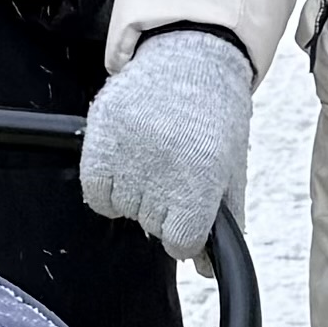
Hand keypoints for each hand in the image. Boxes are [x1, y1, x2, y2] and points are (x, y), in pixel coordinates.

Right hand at [80, 27, 255, 257]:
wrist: (191, 57)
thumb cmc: (215, 117)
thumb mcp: (233, 168)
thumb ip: (225, 220)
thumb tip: (203, 269)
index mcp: (202, 174)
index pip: (183, 240)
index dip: (185, 236)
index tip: (187, 221)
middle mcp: (164, 162)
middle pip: (152, 226)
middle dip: (163, 210)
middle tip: (173, 179)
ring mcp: (129, 147)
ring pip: (122, 210)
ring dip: (135, 198)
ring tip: (151, 165)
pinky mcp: (101, 133)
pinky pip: (94, 191)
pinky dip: (107, 189)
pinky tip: (125, 169)